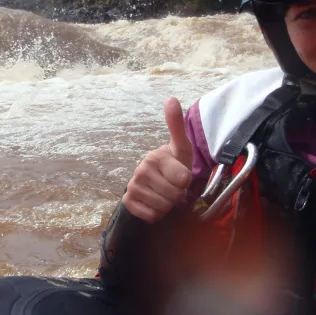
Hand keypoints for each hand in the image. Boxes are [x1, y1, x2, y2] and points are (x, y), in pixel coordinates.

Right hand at [122, 97, 193, 222]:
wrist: (158, 181)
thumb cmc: (174, 165)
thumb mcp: (181, 147)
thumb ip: (176, 125)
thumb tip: (171, 98)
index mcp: (154, 156)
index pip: (183, 180)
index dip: (187, 182)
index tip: (182, 176)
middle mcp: (140, 170)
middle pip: (174, 196)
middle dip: (178, 195)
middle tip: (173, 186)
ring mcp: (133, 186)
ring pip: (163, 207)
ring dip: (168, 205)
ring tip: (165, 194)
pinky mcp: (128, 201)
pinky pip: (151, 216)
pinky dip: (157, 214)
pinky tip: (155, 202)